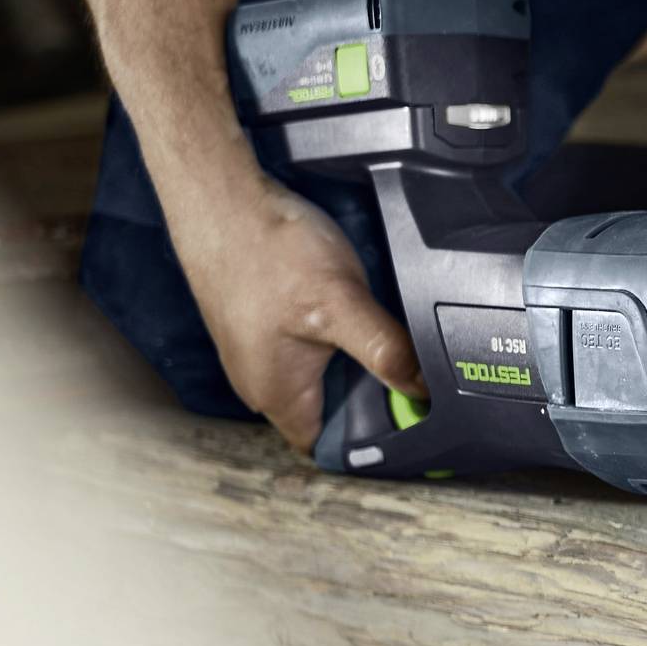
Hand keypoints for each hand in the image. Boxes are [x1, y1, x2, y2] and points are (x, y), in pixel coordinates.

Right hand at [170, 169, 424, 452]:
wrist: (221, 197)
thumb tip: (425, 390)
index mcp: (277, 395)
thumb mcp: (340, 303)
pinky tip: (368, 320)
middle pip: (334, 414)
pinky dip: (344, 343)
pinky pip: (315, 350)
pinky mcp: (269, 324)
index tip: (418, 431)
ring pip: (327, 379)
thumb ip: (385, 351)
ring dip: (362, 369)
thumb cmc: (268, 249)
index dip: (374, 446)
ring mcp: (264, 352)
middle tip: (424, 386)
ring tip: (402, 352)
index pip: (331, 448)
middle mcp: (265, 382)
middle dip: (377, 404)